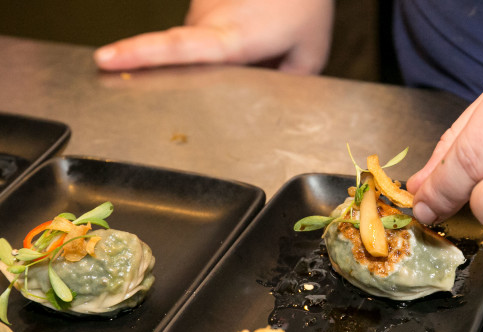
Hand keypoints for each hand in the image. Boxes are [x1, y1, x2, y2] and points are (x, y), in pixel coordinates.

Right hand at [94, 0, 333, 73]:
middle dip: (214, 74)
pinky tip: (251, 30)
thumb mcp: (307, 58)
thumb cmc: (305, 6)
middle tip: (257, 58)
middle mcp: (209, 18)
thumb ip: (281, 86)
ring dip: (224, 53)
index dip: (140, 55)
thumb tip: (259, 101)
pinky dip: (223, 36)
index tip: (105, 60)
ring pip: (200, 44)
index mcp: (232, 37)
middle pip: (190, 60)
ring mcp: (203, 4)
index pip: (178, 47)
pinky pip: (204, 28)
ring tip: (261, 41)